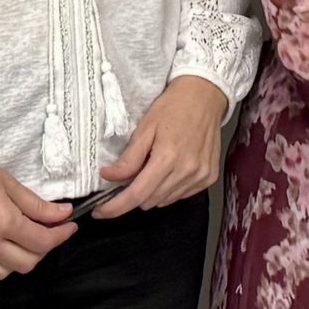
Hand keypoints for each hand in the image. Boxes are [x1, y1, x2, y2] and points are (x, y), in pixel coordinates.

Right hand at [0, 139, 73, 278]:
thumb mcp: (8, 182)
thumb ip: (37, 205)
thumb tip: (62, 214)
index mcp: (2, 221)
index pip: (42, 242)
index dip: (60, 236)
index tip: (68, 227)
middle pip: (26, 263)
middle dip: (42, 249)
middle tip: (46, 232)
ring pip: (4, 272)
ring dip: (19, 259)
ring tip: (22, 239)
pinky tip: (0, 244)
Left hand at [92, 75, 231, 215]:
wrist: (205, 96)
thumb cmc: (174, 107)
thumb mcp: (145, 128)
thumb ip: (128, 158)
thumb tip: (108, 177)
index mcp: (167, 158)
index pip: (136, 195)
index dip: (114, 207)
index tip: (100, 212)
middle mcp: (187, 171)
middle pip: (149, 201)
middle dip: (134, 194)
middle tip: (131, 175)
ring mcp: (200, 176)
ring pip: (164, 201)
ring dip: (152, 192)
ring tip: (153, 168)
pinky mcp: (209, 177)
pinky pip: (181, 195)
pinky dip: (170, 189)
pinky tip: (170, 170)